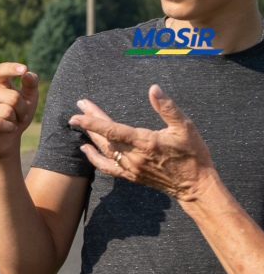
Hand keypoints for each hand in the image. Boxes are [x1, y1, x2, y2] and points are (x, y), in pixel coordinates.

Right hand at [0, 62, 39, 159]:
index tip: (24, 70)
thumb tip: (27, 74)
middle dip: (22, 108)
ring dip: (14, 119)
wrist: (7, 140)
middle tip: (22, 115)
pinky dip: (8, 127)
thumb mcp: (29, 99)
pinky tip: (9, 128)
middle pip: (12, 96)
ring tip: (13, 122)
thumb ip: (31, 84)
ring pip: (5, 110)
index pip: (0, 70)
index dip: (11, 69)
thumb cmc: (18, 116)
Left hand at [68, 85, 219, 201]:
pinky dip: (94, 158)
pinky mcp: (131, 176)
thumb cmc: (193, 153)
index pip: (113, 130)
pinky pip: (107, 167)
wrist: (194, 184)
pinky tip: (85, 148)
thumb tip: (154, 89)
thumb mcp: (185, 126)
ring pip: (104, 151)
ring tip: (80, 123)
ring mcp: (130, 168)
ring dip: (91, 136)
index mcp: (145, 142)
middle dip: (90, 122)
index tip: (78, 113)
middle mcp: (134, 157)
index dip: (93, 122)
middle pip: (105, 138)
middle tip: (79, 106)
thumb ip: (167, 107)